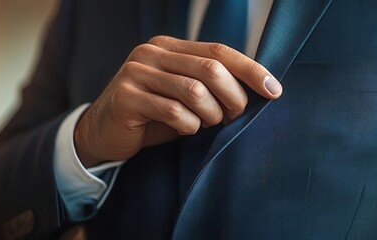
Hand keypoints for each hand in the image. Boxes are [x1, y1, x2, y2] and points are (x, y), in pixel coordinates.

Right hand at [74, 35, 282, 166]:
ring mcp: (136, 72)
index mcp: (170, 46)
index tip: (274, 90)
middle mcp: (152, 53)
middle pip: (211, 68)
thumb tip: (258, 90)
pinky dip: (188, 125)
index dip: (250, 69)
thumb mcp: (183, 95)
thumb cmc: (152, 115)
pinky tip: (185, 129)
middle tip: (236, 116)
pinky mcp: (126, 97)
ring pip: (194, 91)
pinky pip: (172, 111)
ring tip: (208, 124)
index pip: (219, 51)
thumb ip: (210, 85)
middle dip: (234, 96)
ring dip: (211, 114)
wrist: (102, 133)